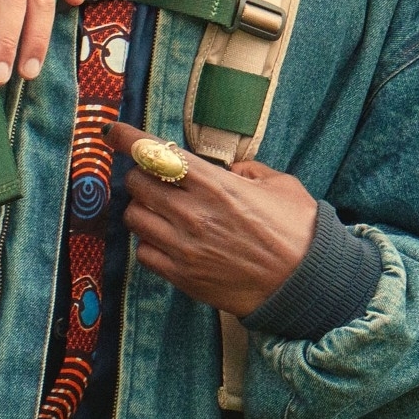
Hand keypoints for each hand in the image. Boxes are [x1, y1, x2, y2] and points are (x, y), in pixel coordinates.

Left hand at [109, 120, 317, 316]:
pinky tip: (167, 239)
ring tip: (160, 210)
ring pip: (134, 218)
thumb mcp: (280, 185)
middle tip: (153, 178)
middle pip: (137, 183)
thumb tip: (229, 170)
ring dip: (142, 209)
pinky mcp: (182, 276)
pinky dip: (149, 242)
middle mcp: (192, 213)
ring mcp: (183, 247)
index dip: (128, 139)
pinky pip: (144, 253)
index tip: (113, 132)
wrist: (305, 285)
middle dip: (140, 175)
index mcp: (215, 184)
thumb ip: (248, 171)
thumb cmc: (298, 232)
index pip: (155, 153)